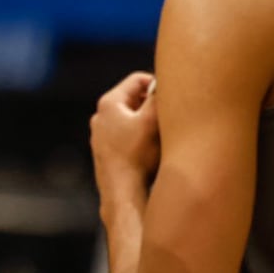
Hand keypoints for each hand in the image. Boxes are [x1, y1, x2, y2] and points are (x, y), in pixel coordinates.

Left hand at [90, 72, 160, 198]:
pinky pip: (127, 136)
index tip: (173, 96)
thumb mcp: (152, 121)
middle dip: (153, 105)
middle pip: (134, 99)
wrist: (122, 192)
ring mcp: (101, 135)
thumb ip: (159, 97)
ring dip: (147, 123)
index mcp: (109, 103)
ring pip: (131, 119)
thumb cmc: (137, 156)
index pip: (137, 79)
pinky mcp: (106, 151)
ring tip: (162, 134)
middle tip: (170, 116)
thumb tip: (166, 84)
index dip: (158, 84)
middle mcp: (101, 117)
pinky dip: (140, 137)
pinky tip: (152, 150)